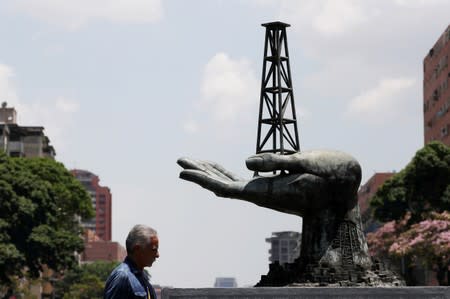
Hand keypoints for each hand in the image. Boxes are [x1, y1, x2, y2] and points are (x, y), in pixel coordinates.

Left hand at [177, 150, 360, 215]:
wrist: (347, 191)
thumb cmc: (331, 175)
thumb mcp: (308, 164)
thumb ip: (276, 163)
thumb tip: (245, 161)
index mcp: (265, 192)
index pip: (224, 187)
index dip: (201, 179)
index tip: (181, 170)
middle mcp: (261, 195)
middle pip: (221, 185)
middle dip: (200, 173)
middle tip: (179, 160)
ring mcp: (265, 192)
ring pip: (231, 182)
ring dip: (211, 172)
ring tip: (193, 162)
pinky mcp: (272, 186)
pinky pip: (243, 180)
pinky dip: (228, 172)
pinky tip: (222, 167)